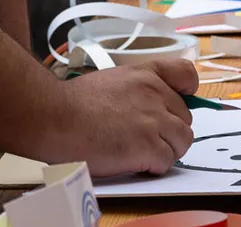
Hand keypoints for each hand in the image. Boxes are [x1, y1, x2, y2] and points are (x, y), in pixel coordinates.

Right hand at [52, 58, 198, 176]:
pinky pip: (166, 162)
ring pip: (182, 141)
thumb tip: (152, 108)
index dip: (186, 94)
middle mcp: (155, 94)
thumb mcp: (112, 80)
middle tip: (145, 138)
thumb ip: (138, 90)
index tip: (174, 106)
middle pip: (185, 118)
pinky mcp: (148, 145)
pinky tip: (132, 161)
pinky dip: (153, 166)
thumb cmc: (72, 103)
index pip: (187, 75)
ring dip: (166, 150)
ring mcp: (154, 120)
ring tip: (140, 152)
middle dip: (170, 131)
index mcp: (146, 74)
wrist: (54, 116)